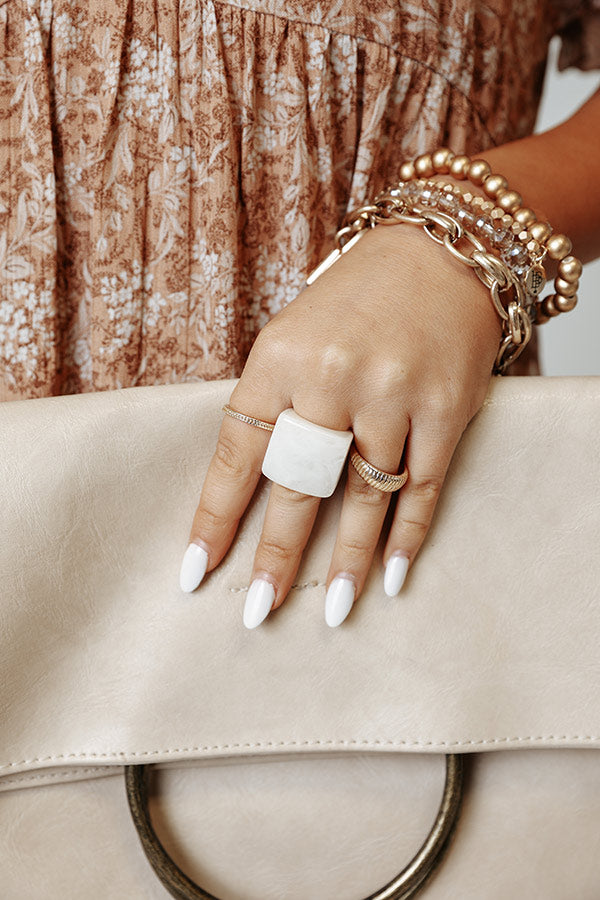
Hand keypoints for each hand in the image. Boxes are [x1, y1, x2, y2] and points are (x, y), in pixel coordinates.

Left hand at [178, 224, 501, 626]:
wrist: (441, 255)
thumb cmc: (354, 302)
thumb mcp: (293, 336)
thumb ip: (274, 402)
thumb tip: (253, 486)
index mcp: (279, 358)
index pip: (239, 454)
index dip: (216, 518)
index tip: (196, 571)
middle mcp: (333, 378)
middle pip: (298, 486)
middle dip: (276, 555)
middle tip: (256, 611)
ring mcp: (393, 394)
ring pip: (363, 497)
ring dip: (346, 561)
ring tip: (330, 610)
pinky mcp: (445, 408)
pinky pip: (421, 487)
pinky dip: (407, 536)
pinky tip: (392, 576)